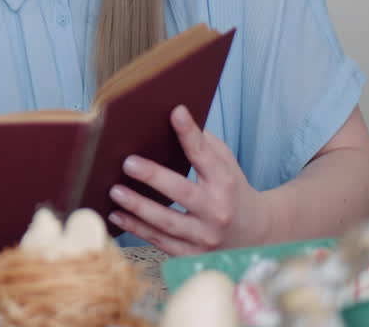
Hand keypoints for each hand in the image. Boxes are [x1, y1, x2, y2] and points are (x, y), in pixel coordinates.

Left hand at [108, 105, 271, 254]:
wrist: (254, 234)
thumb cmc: (231, 190)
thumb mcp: (225, 165)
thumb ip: (203, 145)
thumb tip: (174, 118)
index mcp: (225, 183)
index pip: (205, 156)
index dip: (190, 134)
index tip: (176, 113)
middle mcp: (217, 211)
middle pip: (183, 193)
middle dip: (154, 177)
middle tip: (127, 163)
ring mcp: (205, 237)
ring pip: (167, 223)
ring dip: (138, 207)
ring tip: (114, 191)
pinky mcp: (192, 254)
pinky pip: (160, 242)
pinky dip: (137, 229)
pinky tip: (117, 216)